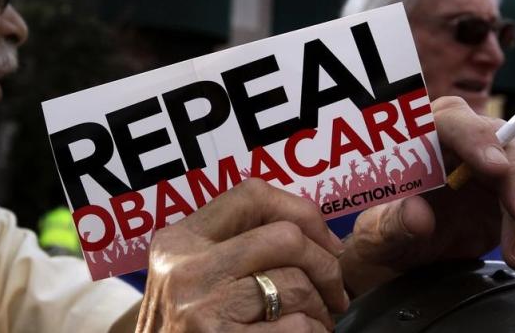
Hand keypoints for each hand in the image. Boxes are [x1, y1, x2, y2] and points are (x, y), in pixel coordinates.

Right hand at [136, 179, 348, 331]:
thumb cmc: (186, 330)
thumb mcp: (191, 277)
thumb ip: (235, 247)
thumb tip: (317, 236)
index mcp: (179, 240)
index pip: (252, 195)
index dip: (303, 212)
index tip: (325, 243)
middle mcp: (185, 268)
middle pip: (285, 237)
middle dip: (326, 265)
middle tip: (335, 292)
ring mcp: (201, 308)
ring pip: (295, 285)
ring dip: (321, 308)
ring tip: (316, 322)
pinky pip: (297, 326)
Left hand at [340, 97, 514, 295]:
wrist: (401, 250)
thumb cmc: (382, 230)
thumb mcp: (378, 232)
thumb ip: (393, 223)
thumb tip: (418, 216)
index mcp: (420, 136)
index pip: (450, 122)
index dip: (474, 139)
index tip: (494, 166)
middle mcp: (460, 141)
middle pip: (499, 142)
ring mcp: (490, 163)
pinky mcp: (510, 189)